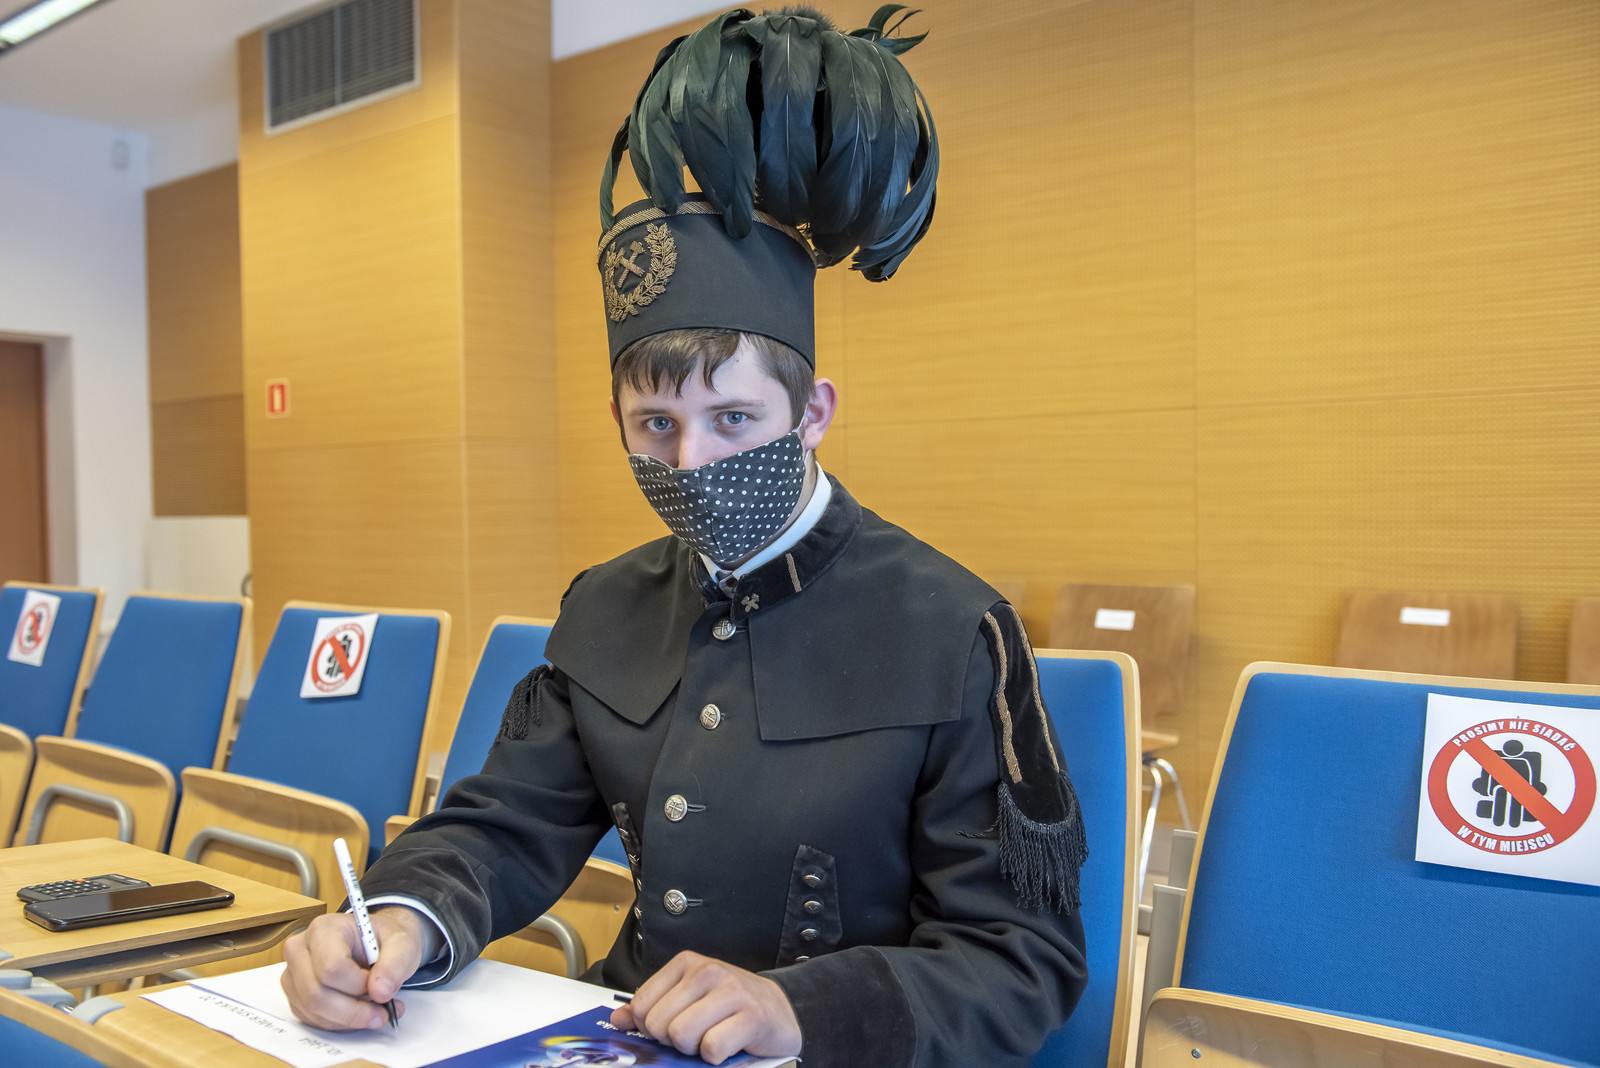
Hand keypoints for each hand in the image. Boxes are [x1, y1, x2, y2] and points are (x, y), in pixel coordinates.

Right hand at [281, 905, 431, 1029]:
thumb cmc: (383, 940)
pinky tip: (359, 1011)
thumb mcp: (402, 944)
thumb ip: (395, 965)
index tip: (380, 987)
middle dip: (354, 1010)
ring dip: (349, 1019)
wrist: (375, 944)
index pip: (331, 967)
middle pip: (317, 994)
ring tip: (376, 1011)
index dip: (358, 985)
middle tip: (382, 1013)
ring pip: (314, 1010)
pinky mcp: (295, 995)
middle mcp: (301, 949)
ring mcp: (293, 974)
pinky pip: (312, 1018)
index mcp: (324, 929)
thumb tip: (380, 992)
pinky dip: (340, 1022)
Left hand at [610, 951, 800, 1064]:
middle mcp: (708, 971)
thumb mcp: (689, 998)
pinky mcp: (751, 1016)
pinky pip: (712, 1048)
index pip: (642, 1004)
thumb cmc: (731, 1005)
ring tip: (711, 1038)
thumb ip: (652, 1007)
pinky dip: (716, 1056)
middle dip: (673, 1041)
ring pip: (682, 1036)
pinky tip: (728, 1045)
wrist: (782, 1009)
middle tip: (695, 1035)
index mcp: (687, 963)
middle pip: (660, 1024)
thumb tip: (619, 1019)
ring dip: (694, 1049)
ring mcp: (731, 991)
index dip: (651, 1027)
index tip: (671, 1026)